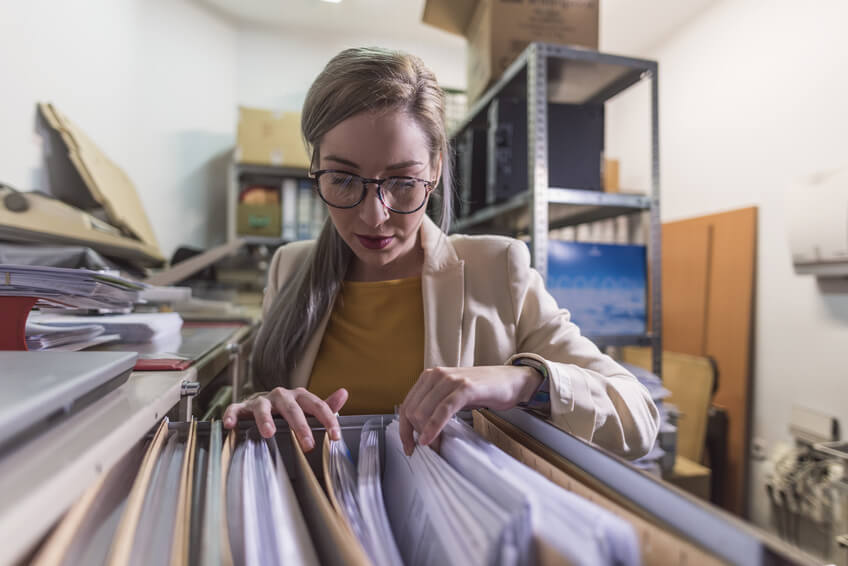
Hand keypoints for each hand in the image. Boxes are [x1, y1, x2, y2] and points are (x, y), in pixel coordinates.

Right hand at [222, 387, 347, 451]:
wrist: (262, 403)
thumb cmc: (288, 409)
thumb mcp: (307, 407)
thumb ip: (326, 405)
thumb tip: (344, 393)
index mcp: (299, 396)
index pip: (316, 405)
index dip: (327, 419)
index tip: (335, 436)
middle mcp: (281, 396)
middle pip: (291, 408)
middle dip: (300, 426)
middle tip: (307, 444)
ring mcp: (261, 401)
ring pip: (263, 407)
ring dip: (265, 419)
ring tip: (268, 433)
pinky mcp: (243, 407)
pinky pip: (235, 409)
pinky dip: (232, 415)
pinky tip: (231, 425)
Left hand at [398, 365, 540, 455]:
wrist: (510, 380)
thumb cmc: (482, 389)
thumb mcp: (452, 395)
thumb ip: (435, 406)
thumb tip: (419, 430)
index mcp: (429, 376)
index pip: (406, 405)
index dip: (404, 429)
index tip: (408, 446)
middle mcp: (436, 375)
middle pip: (412, 411)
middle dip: (415, 434)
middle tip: (428, 448)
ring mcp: (450, 380)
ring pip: (424, 411)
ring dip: (426, 434)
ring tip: (436, 447)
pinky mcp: (465, 387)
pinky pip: (443, 410)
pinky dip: (434, 427)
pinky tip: (432, 440)